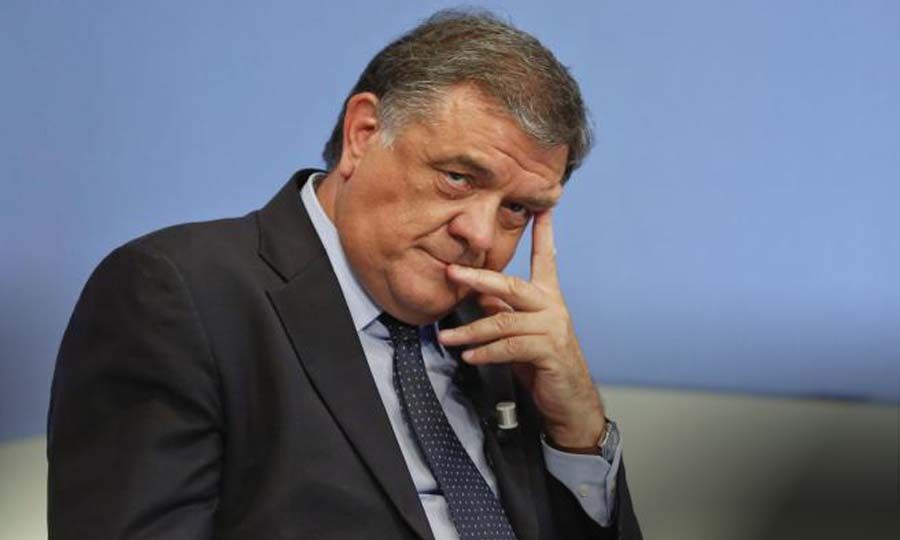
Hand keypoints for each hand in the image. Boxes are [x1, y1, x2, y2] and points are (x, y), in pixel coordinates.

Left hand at [439, 210, 605, 449]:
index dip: (544, 233)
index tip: (543, 209)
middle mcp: (552, 307)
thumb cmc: (543, 364)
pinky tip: (469, 356)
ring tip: (446, 336)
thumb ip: (504, 312)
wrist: (569, 401)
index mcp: (548, 297)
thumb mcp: (521, 333)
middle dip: (478, 277)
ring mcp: (552, 328)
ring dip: (470, 331)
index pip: (546, 258)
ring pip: (503, 321)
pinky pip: (509, 346)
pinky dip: (485, 351)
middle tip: (452, 272)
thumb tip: (477, 295)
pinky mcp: (548, 351)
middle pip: (512, 285)